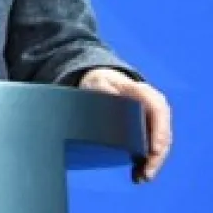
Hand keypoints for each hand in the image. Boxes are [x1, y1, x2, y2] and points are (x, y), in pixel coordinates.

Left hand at [78, 67, 171, 182]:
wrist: (103, 84)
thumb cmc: (101, 83)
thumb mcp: (98, 82)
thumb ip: (101, 89)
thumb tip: (105, 99)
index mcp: (145, 93)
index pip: (158, 111)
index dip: (159, 132)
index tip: (154, 151)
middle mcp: (154, 109)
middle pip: (162, 134)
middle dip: (156, 157)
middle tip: (146, 174)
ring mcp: (153, 122)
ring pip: (159, 146)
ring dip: (152, 164)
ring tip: (141, 178)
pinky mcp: (147, 133)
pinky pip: (151, 150)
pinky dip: (145, 164)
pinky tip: (138, 176)